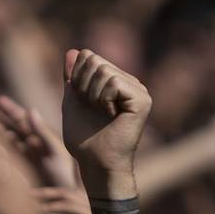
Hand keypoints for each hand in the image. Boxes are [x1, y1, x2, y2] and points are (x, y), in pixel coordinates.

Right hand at [0, 95, 74, 186]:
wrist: (66, 200)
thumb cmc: (66, 176)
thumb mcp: (56, 152)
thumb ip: (43, 132)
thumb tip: (30, 110)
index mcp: (42, 139)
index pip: (24, 120)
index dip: (11, 110)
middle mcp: (32, 148)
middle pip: (11, 129)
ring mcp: (24, 161)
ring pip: (6, 142)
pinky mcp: (19, 174)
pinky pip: (5, 158)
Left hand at [61, 49, 151, 177]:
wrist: (94, 162)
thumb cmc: (84, 138)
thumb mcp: (72, 102)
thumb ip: (72, 77)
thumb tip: (72, 51)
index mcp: (114, 81)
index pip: (87, 56)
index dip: (76, 77)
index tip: (81, 100)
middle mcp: (129, 82)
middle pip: (94, 60)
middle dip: (82, 85)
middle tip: (92, 108)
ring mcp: (138, 90)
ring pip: (103, 71)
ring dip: (92, 95)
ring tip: (101, 113)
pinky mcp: (142, 100)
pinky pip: (114, 83)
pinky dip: (104, 100)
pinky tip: (111, 115)